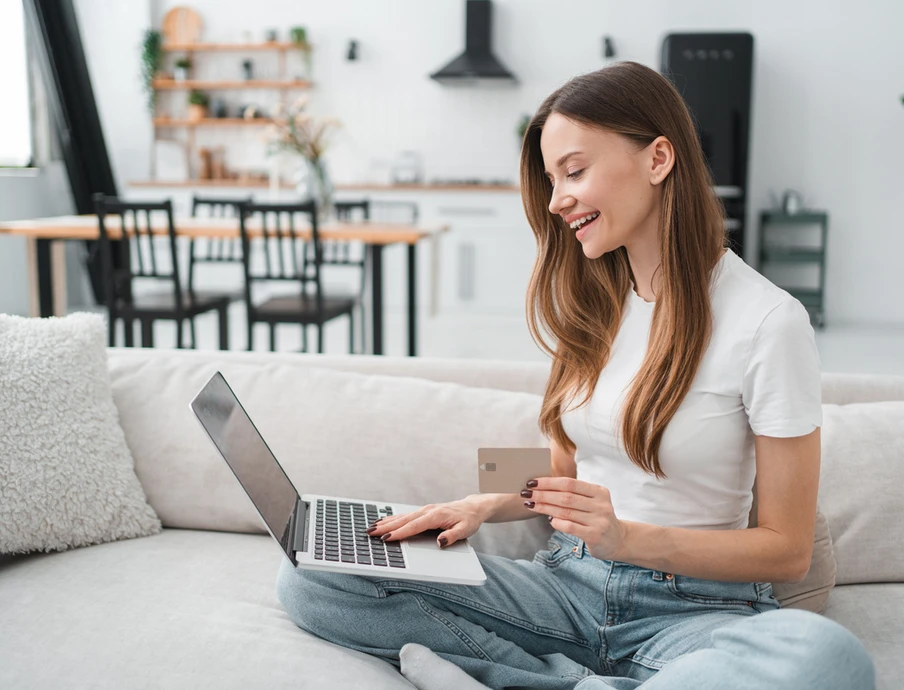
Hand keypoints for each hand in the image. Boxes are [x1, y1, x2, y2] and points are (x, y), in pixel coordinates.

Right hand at [366, 498, 486, 548]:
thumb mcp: (466, 530)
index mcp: (436, 516)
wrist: (472, 508)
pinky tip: (383, 522)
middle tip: (371, 533)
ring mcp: (424, 510)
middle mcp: (427, 511)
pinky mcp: (423, 511)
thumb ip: (452, 536)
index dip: (400, 532)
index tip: (387, 538)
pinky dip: (392, 518)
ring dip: (386, 522)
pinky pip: (405, 515)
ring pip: (402, 517)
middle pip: (404, 520)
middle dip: (386, 527)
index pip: (414, 526)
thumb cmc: (469, 520)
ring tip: (371, 528)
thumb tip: (440, 541)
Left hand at [522, 477, 627, 560]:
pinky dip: (556, 522)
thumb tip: (542, 487)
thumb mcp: (591, 502)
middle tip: (526, 492)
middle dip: (543, 494)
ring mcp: (599, 520)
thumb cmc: (597, 518)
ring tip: (530, 504)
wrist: (618, 540)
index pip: (570, 483)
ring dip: (545, 507)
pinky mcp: (594, 535)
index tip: (532, 481)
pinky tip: (548, 519)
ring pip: (566, 511)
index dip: (549, 482)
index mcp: (599, 491)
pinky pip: (570, 526)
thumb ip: (574, 494)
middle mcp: (601, 504)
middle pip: (566, 497)